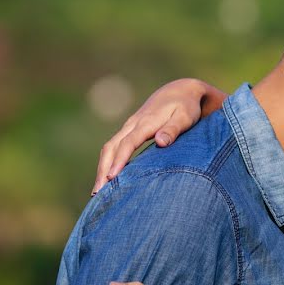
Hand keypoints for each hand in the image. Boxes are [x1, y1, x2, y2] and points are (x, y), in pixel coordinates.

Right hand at [92, 78, 227, 195]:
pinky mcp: (130, 131)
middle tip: (98, 193)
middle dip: (103, 169)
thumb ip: (173, 130)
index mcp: (146, 122)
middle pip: (111, 147)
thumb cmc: (186, 107)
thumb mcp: (185, 117)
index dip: (120, 160)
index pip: (128, 143)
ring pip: (109, 148)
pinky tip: (108, 179)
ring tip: (97, 192)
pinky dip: (108, 163)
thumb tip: (160, 142)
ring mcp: (129, 127)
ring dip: (102, 168)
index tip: (112, 178)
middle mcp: (132, 124)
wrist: (179, 91)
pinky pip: (114, 147)